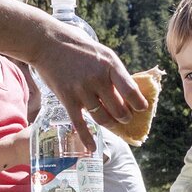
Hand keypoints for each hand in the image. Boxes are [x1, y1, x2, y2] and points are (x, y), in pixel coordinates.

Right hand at [31, 26, 146, 153]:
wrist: (48, 43)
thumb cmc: (79, 48)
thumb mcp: (103, 54)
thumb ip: (115, 73)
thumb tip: (130, 93)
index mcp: (110, 65)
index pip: (131, 91)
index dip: (139, 103)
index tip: (142, 108)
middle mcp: (98, 79)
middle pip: (118, 109)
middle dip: (125, 118)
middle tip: (125, 118)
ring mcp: (82, 90)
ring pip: (103, 118)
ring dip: (111, 124)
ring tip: (113, 124)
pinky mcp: (67, 99)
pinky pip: (80, 124)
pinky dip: (87, 138)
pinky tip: (91, 148)